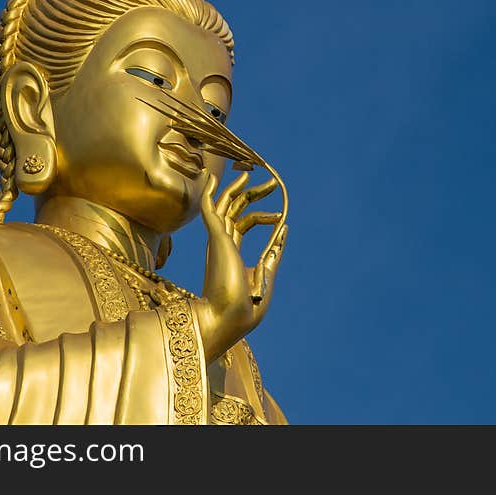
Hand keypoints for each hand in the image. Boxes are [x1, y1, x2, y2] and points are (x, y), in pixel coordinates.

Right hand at [194, 171, 287, 362]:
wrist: (228, 319)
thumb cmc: (244, 309)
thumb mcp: (265, 277)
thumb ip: (273, 254)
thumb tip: (284, 230)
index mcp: (231, 254)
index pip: (245, 226)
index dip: (262, 217)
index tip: (279, 216)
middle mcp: (222, 244)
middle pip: (237, 211)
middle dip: (253, 195)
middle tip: (272, 185)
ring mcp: (218, 240)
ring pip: (226, 206)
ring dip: (240, 189)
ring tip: (254, 176)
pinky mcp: (216, 238)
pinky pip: (210, 209)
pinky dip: (211, 192)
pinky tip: (213, 176)